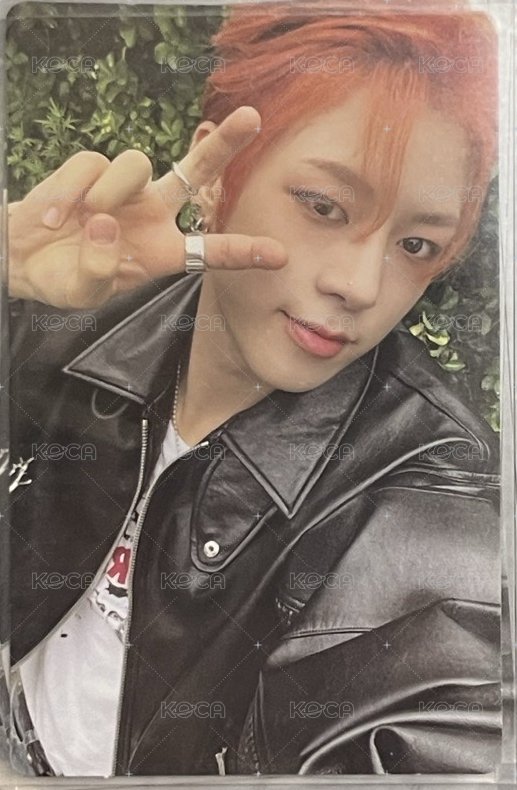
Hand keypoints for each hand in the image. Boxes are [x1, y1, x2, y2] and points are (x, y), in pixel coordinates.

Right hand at [8, 106, 287, 307]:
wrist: (23, 259)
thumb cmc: (64, 279)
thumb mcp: (86, 291)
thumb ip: (99, 269)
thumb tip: (106, 223)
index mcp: (162, 251)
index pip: (209, 249)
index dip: (242, 251)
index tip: (279, 255)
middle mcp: (151, 214)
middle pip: (194, 172)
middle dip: (223, 146)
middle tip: (252, 119)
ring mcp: (123, 190)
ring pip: (136, 163)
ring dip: (111, 190)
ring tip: (84, 220)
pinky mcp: (89, 171)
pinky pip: (90, 164)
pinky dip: (71, 189)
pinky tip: (56, 217)